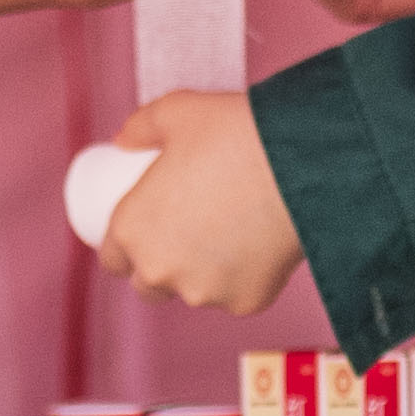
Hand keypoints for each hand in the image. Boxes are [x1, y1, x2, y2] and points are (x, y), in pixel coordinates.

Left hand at [98, 89, 306, 312]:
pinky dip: (243, 277)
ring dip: (200, 275)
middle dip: (159, 266)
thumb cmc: (235, 134)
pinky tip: (257, 247)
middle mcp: (160, 271)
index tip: (144, 230)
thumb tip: (122, 141)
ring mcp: (205, 293)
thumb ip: (140, 127)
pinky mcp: (246, 303)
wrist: (302, 162)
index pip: (111, 259)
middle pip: (148, 285)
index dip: (124, 246)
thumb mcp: (176, 112)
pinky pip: (237, 294)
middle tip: (183, 234)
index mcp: (132, 230)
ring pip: (194, 292)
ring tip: (226, 235)